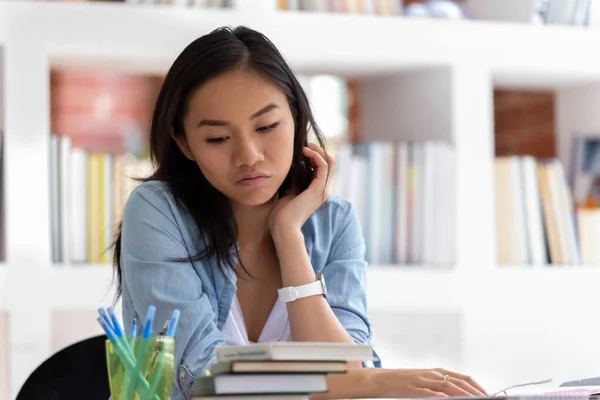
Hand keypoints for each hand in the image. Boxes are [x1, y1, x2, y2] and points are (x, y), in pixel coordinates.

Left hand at [269, 143, 333, 238]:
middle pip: (330, 164)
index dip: (316, 156)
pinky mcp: (318, 189)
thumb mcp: (288, 193)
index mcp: (316, 192)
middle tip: (307, 144)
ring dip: (318, 151)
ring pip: (329, 163)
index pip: (323, 169)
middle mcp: (323, 190)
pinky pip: (323, 166)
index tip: (303, 149)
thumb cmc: (281, 215)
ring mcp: (322, 190)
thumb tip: (289, 167)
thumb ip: (293, 182)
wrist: (283, 228)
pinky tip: (305, 151)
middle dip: (319, 151)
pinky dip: (316, 156)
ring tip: (306, 146)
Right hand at [370, 368, 487, 397]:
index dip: (478, 387)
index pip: (464, 378)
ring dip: (463, 394)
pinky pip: (428, 391)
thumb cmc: (401, 383)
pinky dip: (438, 394)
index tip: (488, 395)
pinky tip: (445, 398)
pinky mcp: (413, 388)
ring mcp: (423, 380)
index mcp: (437, 372)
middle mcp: (433, 374)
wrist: (380, 380)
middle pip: (460, 382)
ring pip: (448, 385)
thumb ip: (439, 386)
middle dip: (475, 392)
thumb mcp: (423, 382)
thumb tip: (455, 394)